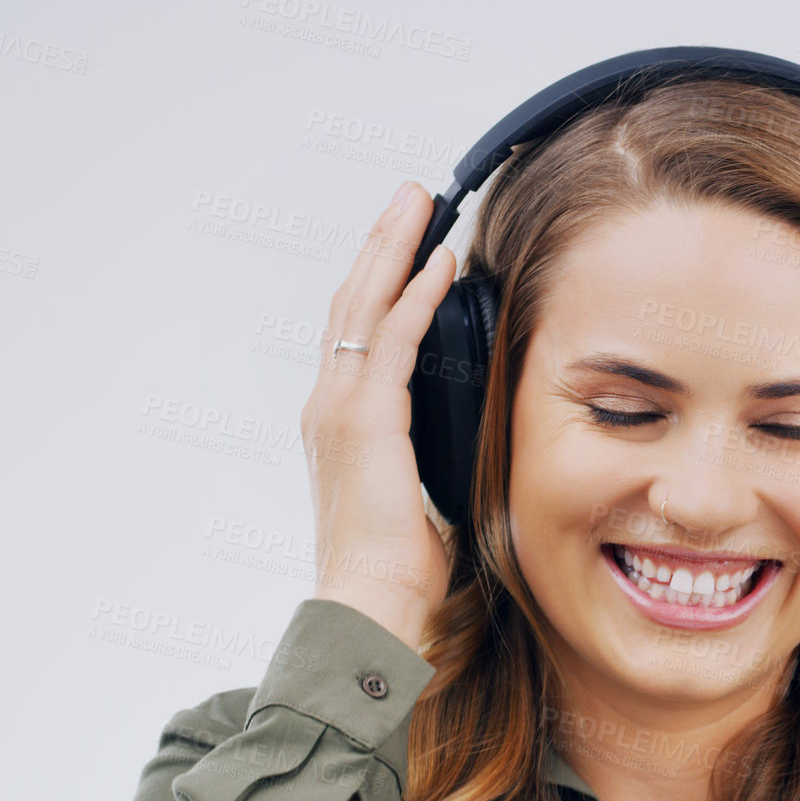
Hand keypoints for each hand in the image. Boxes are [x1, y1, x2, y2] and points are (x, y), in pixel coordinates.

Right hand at [304, 181, 456, 650]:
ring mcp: (341, 409)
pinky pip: (392, 340)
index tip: (410, 244)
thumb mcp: (420, 494)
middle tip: (411, 197)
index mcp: (342, 423)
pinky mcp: (366, 419)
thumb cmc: (397, 568)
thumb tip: (469, 438)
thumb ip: (432, 453)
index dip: (381, 282)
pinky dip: (415, 296)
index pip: (357, 333)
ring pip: (366, 306)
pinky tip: (439, 263)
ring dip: (395, 249)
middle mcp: (330, 405)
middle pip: (353, 301)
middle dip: (383, 244)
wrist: (372, 603)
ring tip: (420, 204)